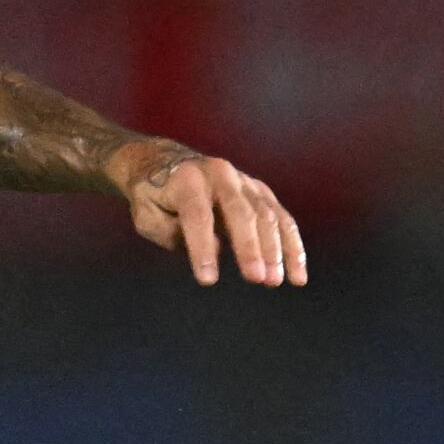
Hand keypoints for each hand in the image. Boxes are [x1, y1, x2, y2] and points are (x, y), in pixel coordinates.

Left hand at [115, 141, 308, 285]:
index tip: (207, 280)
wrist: (163, 162)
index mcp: (187, 179)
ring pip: (266, 214)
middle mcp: (219, 174)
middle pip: (240, 212)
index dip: (203, 248)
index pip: (197, 215)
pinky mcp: (259, 191)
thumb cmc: (152, 197)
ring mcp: (243, 180)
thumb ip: (173, 233)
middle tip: (256, 278)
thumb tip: (216, 250)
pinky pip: (281, 218)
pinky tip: (296, 274)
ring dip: (274, 249)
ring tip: (275, 281)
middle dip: (250, 247)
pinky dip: (291, 246)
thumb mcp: (146, 216)